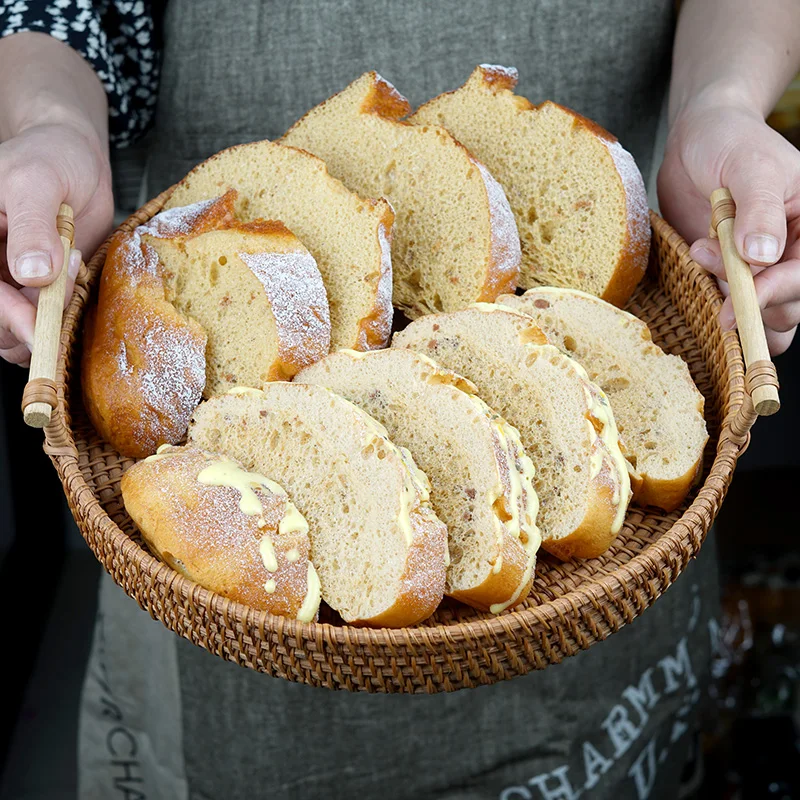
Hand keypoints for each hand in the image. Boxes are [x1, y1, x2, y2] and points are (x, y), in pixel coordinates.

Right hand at [0, 115, 112, 365]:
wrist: (77, 159)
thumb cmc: (49, 156)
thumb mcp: (36, 181)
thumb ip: (33, 227)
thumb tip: (33, 274)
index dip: (8, 316)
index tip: (39, 328)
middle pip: (1, 322)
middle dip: (36, 318)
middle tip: (70, 278)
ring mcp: (14, 281)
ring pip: (25, 329)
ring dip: (55, 317)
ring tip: (74, 265)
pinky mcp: (44, 289)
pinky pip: (51, 319)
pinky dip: (68, 313)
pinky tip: (78, 276)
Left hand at [658, 98, 799, 354]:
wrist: (696, 142)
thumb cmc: (731, 143)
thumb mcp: (751, 168)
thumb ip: (759, 211)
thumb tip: (762, 257)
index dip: (774, 292)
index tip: (739, 296)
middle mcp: (793, 253)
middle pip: (787, 307)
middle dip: (747, 294)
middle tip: (706, 254)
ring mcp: (760, 269)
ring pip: (760, 315)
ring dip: (727, 298)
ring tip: (700, 250)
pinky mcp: (728, 275)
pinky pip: (729, 307)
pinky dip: (711, 300)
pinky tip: (695, 264)